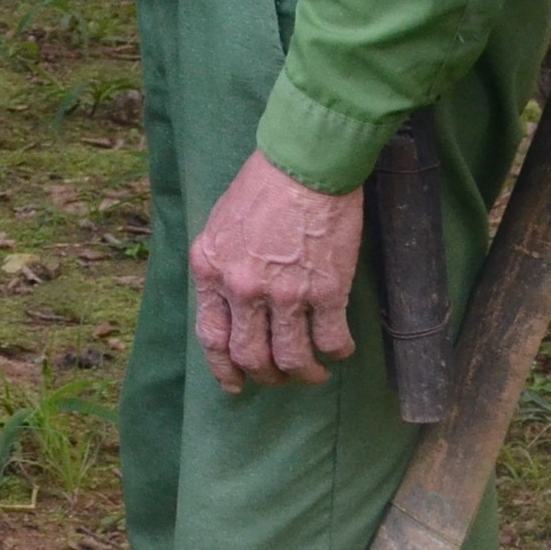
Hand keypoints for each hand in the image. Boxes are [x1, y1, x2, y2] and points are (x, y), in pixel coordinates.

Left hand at [189, 150, 362, 392]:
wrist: (305, 164)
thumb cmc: (262, 186)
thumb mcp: (220, 225)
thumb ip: (220, 267)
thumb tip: (228, 303)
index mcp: (211, 270)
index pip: (212, 336)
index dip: (224, 369)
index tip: (235, 385)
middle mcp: (242, 288)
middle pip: (250, 356)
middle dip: (266, 375)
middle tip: (281, 375)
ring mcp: (285, 293)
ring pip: (291, 359)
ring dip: (304, 373)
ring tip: (314, 371)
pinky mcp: (326, 291)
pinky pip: (331, 340)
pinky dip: (337, 352)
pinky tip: (340, 348)